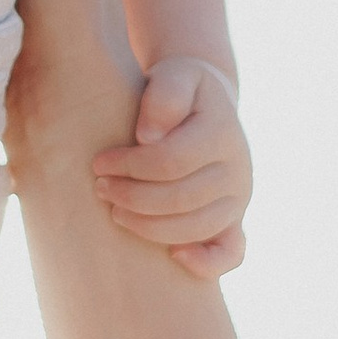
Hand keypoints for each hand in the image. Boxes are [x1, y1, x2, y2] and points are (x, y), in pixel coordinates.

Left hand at [92, 58, 251, 280]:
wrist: (205, 103)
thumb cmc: (180, 88)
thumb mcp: (174, 75)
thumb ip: (164, 97)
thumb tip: (148, 138)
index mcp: (222, 131)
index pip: (171, 161)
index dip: (130, 166)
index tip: (99, 164)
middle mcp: (238, 168)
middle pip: (180, 198)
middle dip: (132, 197)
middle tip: (101, 188)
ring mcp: (238, 197)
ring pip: (196, 227)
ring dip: (148, 226)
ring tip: (115, 212)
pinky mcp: (235, 218)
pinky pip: (231, 252)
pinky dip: (206, 263)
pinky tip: (174, 258)